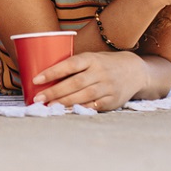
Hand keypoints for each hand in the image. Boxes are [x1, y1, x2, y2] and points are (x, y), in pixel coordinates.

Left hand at [31, 51, 147, 111]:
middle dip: (54, 92)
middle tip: (38, 98)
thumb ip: (73, 66)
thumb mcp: (90, 58)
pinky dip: (79, 109)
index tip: (36, 79)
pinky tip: (67, 111)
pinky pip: (93, 106)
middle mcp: (100, 72)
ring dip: (64, 102)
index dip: (52, 72)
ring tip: (49, 106)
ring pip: (83, 96)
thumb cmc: (103, 64)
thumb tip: (44, 77)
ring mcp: (108, 87)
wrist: (134, 71)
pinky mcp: (112, 100)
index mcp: (91, 59)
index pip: (69, 65)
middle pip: (75, 83)